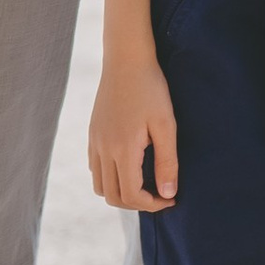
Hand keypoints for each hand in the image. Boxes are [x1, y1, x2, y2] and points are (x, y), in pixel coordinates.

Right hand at [88, 47, 180, 209]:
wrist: (125, 59)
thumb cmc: (150, 89)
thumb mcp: (166, 124)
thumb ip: (167, 162)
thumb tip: (168, 194)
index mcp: (122, 150)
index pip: (132, 196)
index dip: (153, 204)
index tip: (171, 199)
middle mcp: (103, 150)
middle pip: (112, 197)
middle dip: (137, 204)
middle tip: (160, 196)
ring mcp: (94, 142)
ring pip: (100, 186)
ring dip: (121, 193)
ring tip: (144, 185)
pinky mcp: (92, 133)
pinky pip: (95, 168)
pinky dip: (109, 178)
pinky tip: (129, 167)